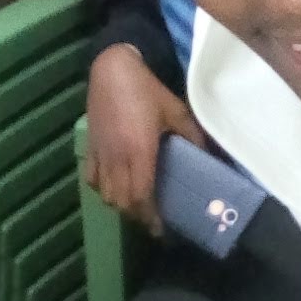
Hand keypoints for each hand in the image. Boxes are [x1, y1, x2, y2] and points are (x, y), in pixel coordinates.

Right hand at [83, 43, 204, 232]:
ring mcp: (101, 154)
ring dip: (121, 205)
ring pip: (106, 194)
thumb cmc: (148, 90)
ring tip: (136, 207)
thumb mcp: (178, 111)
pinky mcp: (90, 147)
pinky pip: (92, 179)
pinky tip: (114, 188)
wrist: (112, 69)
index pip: (142, 197)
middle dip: (137, 216)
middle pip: (122, 202)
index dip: (151, 218)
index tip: (161, 231)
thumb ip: (193, 138)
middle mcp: (118, 159)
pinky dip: (102, 190)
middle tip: (153, 221)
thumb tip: (210, 159)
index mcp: (140, 153)